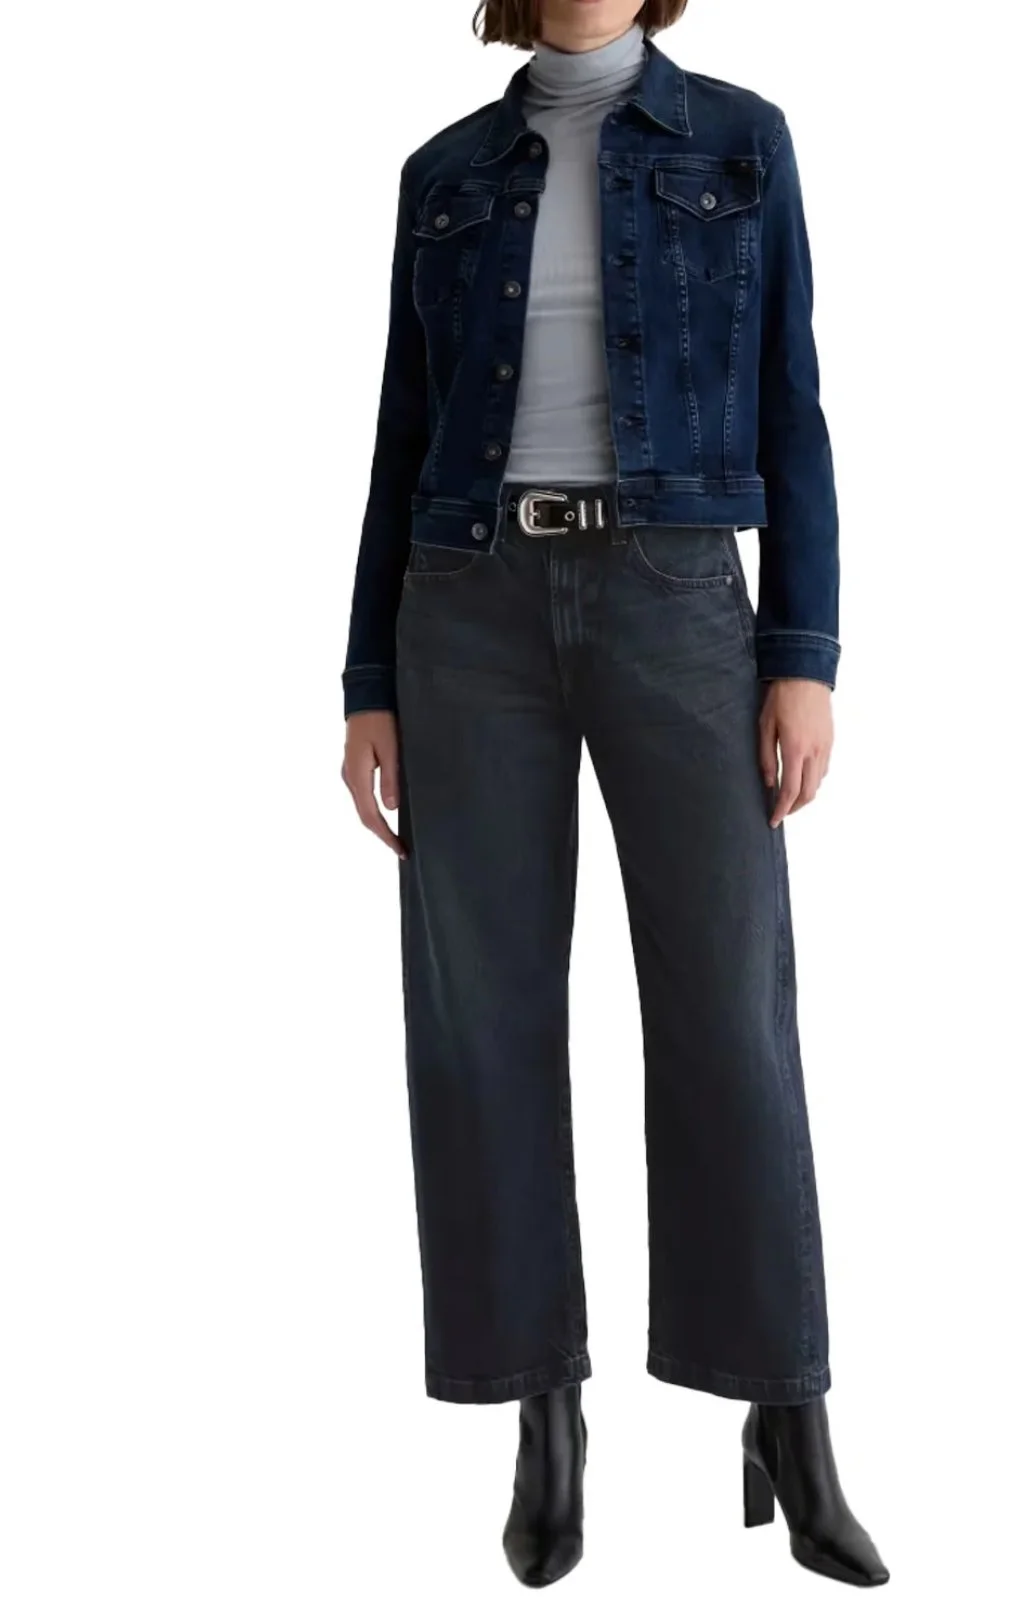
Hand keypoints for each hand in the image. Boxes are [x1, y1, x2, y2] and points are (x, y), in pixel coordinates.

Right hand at [341, 710, 406, 858]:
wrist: (366, 696)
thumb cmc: (380, 719)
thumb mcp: (390, 749)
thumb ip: (390, 779)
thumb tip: (391, 809)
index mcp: (357, 775)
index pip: (371, 816)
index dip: (385, 836)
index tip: (400, 850)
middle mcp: (350, 777)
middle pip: (365, 815)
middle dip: (382, 835)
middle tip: (401, 849)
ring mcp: (350, 772)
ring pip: (363, 807)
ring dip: (378, 824)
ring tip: (396, 837)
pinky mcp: (355, 766)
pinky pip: (363, 796)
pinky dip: (374, 810)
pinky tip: (387, 814)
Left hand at [758, 679, 833, 826]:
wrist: (806, 675)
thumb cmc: (781, 698)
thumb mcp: (765, 726)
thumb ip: (766, 757)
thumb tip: (768, 783)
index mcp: (795, 749)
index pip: (790, 790)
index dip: (782, 810)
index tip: (773, 820)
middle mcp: (814, 752)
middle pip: (808, 793)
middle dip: (794, 808)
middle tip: (781, 813)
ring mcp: (825, 747)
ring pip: (819, 783)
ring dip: (805, 795)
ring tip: (790, 798)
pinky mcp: (830, 741)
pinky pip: (824, 769)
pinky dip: (814, 781)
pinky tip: (802, 778)